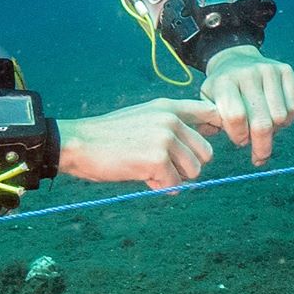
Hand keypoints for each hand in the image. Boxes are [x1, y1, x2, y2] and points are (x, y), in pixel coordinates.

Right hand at [56, 99, 221, 189]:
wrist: (79, 143)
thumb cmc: (110, 136)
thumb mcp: (145, 117)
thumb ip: (173, 124)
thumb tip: (207, 138)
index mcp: (169, 107)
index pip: (211, 113)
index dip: (215, 130)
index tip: (204, 142)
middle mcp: (171, 120)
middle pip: (206, 153)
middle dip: (187, 166)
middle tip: (164, 167)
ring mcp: (165, 139)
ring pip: (193, 171)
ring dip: (173, 177)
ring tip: (150, 170)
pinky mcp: (158, 160)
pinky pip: (174, 184)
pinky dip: (159, 186)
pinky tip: (141, 176)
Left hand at [199, 44, 293, 165]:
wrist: (236, 59)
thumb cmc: (222, 89)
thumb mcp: (208, 102)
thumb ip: (209, 122)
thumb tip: (219, 135)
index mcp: (224, 82)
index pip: (236, 117)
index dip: (239, 136)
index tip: (239, 142)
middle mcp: (247, 73)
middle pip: (261, 122)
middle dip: (261, 146)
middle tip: (259, 156)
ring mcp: (269, 70)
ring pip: (280, 117)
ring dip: (274, 132)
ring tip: (263, 130)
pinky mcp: (286, 70)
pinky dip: (287, 121)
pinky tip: (275, 120)